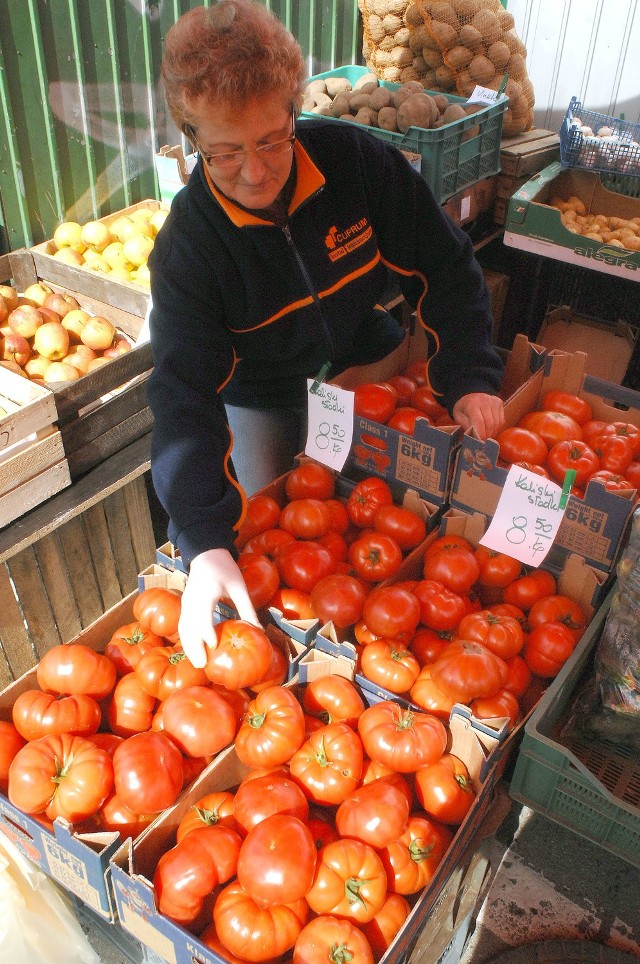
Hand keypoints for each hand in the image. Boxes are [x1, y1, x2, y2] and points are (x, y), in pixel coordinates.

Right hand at [178, 548, 259, 667]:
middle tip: (202, 665)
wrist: (206, 553)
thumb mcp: (239, 586)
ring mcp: (186, 603)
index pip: (203, 615)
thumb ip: (247, 608)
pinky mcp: (185, 605)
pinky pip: (183, 625)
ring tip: (197, 663)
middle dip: (194, 647)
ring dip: (189, 646)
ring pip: (184, 628)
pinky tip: (194, 651)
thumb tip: (259, 630)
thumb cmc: (224, 568)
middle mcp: (191, 600)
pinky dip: (187, 639)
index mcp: (206, 593)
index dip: (207, 631)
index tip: (214, 645)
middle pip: (189, 627)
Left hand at [452, 393, 503, 441]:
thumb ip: (465, 425)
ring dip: (493, 433)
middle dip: (487, 435)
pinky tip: (492, 430)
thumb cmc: (463, 407)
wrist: (470, 394)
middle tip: (484, 442)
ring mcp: (493, 401)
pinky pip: (501, 420)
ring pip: (497, 422)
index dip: (481, 433)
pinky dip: (497, 428)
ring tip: (488, 437)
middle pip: (490, 423)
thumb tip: (474, 437)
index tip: (480, 442)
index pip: (479, 421)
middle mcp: (485, 401)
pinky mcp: (499, 403)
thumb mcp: (458, 416)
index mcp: (472, 404)